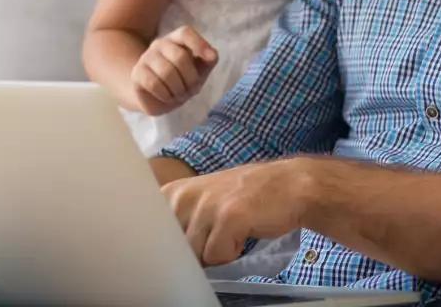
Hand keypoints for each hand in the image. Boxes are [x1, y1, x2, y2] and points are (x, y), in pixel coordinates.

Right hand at [130, 26, 218, 116]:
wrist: (156, 96)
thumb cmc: (181, 79)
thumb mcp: (199, 71)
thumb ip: (208, 61)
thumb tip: (212, 55)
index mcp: (177, 39)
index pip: (185, 33)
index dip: (199, 43)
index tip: (211, 58)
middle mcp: (160, 44)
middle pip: (180, 57)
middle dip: (191, 79)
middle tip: (191, 90)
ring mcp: (146, 57)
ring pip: (167, 72)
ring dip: (178, 89)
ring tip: (179, 95)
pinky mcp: (137, 73)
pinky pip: (153, 83)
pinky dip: (165, 95)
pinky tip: (168, 97)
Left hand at [163, 159, 310, 266]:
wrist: (290, 185)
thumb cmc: (245, 198)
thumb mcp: (203, 200)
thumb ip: (178, 220)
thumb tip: (157, 253)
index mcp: (173, 193)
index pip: (150, 234)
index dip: (165, 248)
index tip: (184, 244)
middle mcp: (184, 196)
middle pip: (173, 250)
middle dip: (194, 252)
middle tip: (216, 234)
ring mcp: (206, 205)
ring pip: (195, 255)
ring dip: (215, 252)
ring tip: (231, 231)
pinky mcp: (228, 217)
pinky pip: (217, 256)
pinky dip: (232, 253)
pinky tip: (243, 232)